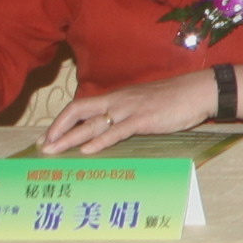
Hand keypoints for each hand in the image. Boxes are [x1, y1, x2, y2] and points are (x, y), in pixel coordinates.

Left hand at [40, 75, 218, 155]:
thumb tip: (114, 128)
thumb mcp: (145, 103)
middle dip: (57, 129)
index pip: (81, 106)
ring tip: (54, 151)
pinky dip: (99, 141)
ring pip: (92, 123)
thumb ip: (127, 113)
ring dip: (70, 138)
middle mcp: (119, 100)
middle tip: (43, 146)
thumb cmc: (176, 98)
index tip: (48, 136)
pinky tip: (87, 150)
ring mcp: (130, 109)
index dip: (61, 121)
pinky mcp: (144, 119)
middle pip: (78, 111)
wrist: (200, 90)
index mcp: (118, 96)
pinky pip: (116, 131)